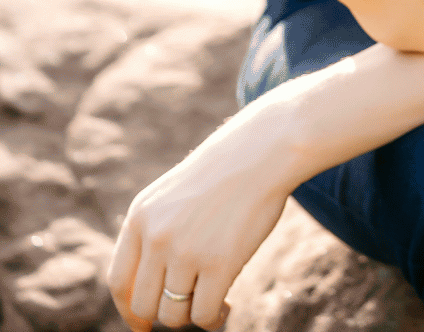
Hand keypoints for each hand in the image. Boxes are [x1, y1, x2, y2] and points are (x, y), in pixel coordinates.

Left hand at [106, 106, 290, 331]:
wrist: (261, 152)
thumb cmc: (222, 175)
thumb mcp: (173, 197)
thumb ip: (154, 235)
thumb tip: (146, 294)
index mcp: (141, 216)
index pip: (119, 281)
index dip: (128, 310)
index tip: (141, 326)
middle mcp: (157, 235)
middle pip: (143, 305)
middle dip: (166, 313)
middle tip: (189, 305)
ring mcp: (186, 250)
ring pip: (173, 315)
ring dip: (191, 316)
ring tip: (213, 304)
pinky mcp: (219, 263)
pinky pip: (203, 314)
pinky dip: (213, 319)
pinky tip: (226, 307)